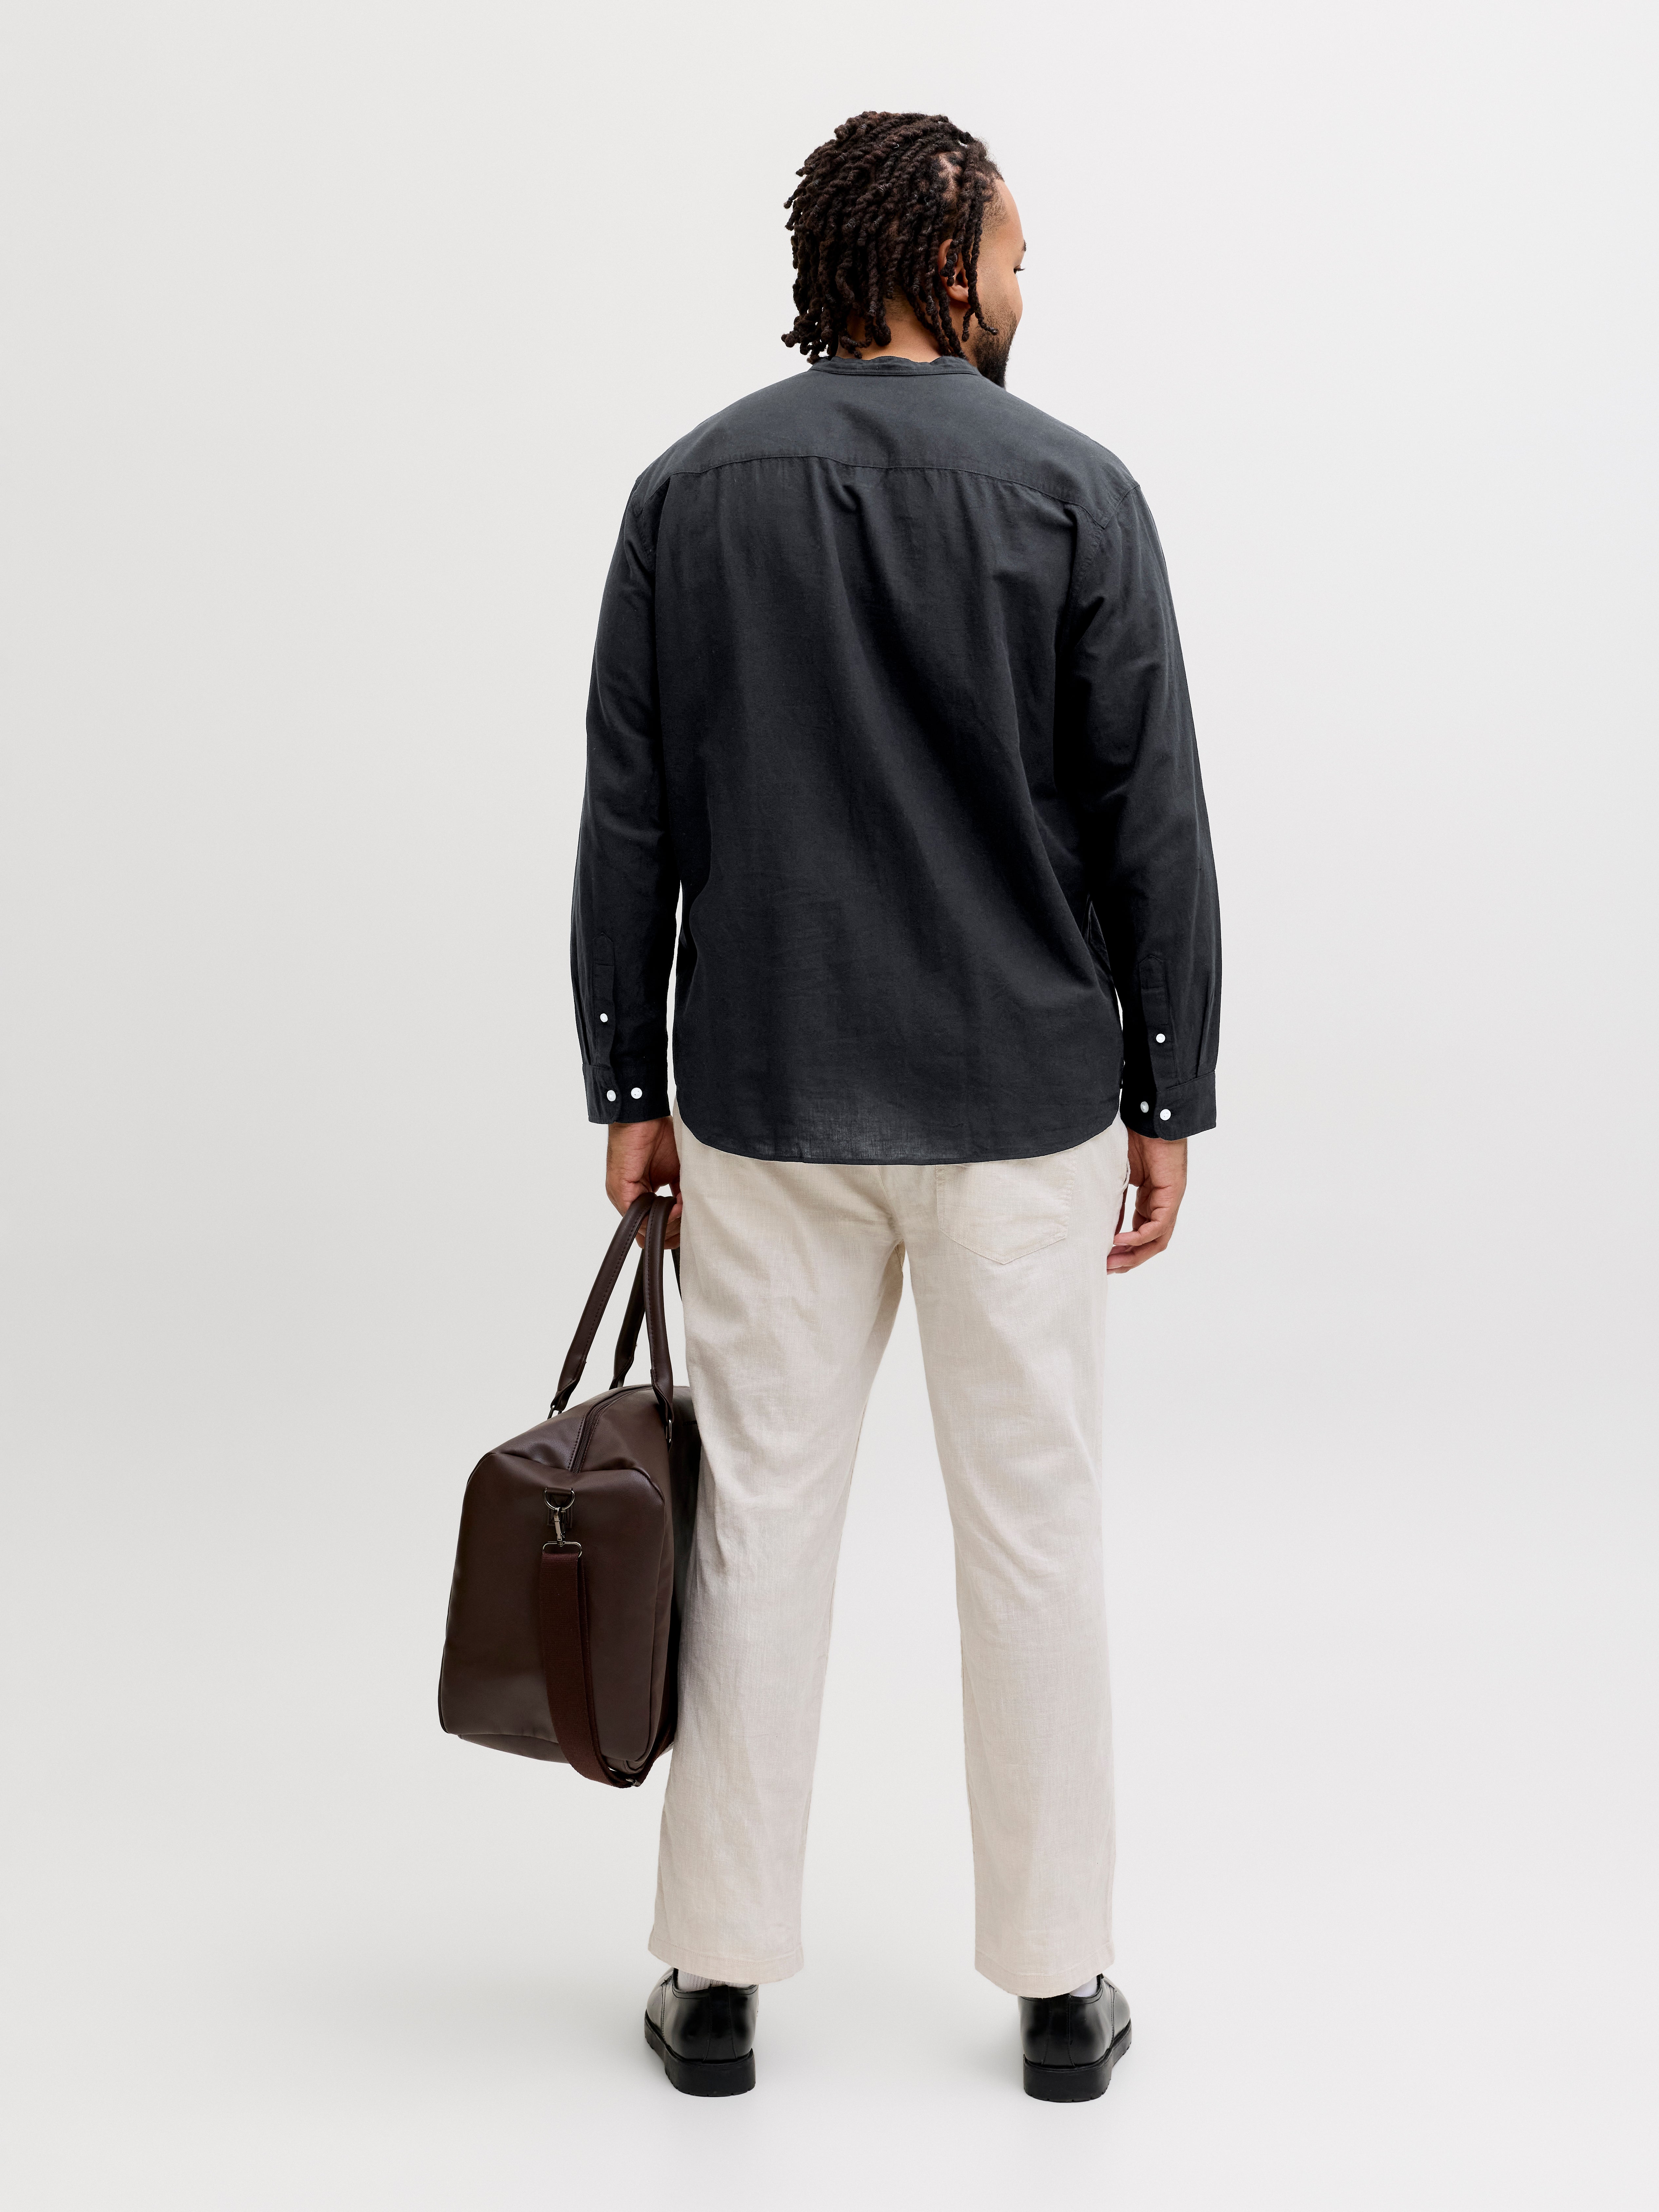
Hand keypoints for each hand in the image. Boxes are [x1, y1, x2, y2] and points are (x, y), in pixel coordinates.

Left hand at [606, 1117, 681, 1246]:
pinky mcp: (620, 1189)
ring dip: (669, 1223)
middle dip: (673, 1231)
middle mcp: (629, 1198)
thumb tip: (690, 1214)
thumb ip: (680, 1194)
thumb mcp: (677, 1171)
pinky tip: (676, 1206)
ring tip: (685, 1211)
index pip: (654, 1225)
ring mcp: (622, 1196)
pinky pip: (640, 1214)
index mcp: (641, 1194)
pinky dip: (661, 1214)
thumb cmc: (658, 1137)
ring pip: (645, 1226)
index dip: (673, 1231)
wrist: (643, 1115)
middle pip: (649, 1231)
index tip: (691, 1225)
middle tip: (691, 1222)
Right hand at [1109, 1132, 1186, 1272]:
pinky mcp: (1172, 1196)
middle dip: (1129, 1260)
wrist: (1150, 1119)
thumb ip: (1115, 1203)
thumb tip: (1104, 1228)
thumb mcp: (1119, 1178)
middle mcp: (1162, 1205)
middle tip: (1107, 1269)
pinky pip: (1157, 1226)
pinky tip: (1120, 1241)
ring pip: (1157, 1240)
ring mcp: (1168, 1202)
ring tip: (1113, 1262)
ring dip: (1135, 1255)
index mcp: (1151, 1201)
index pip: (1142, 1235)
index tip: (1104, 1259)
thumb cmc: (1134, 1141)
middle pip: (1151, 1244)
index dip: (1125, 1251)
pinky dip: (1139, 1237)